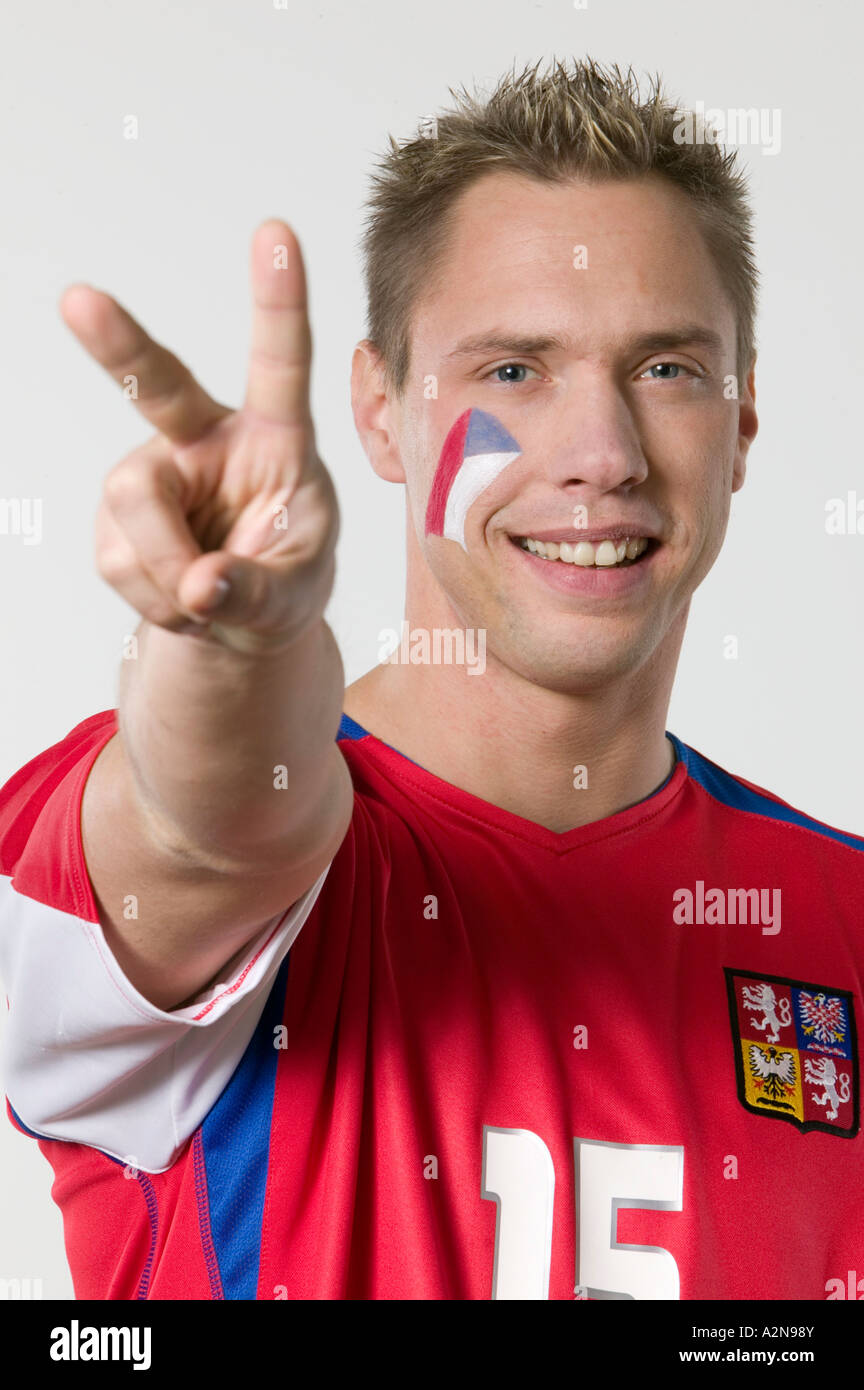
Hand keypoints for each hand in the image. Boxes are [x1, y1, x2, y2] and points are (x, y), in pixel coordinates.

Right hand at [60, 219, 338, 653]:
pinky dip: (156, 600)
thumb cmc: (287, 581)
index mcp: (275, 437)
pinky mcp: (113, 517)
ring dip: (170, 572)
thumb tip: (201, 585)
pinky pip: (120, 559)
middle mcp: (205, 438)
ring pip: (136, 506)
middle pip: (156, 383)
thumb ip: (258, 591)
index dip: (278, 302)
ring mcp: (153, 473)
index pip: (280, 364)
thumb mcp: (296, 595)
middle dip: (116, 343)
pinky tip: (182, 602)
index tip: (277, 231)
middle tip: (78, 302)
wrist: (239, 620)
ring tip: (207, 601)